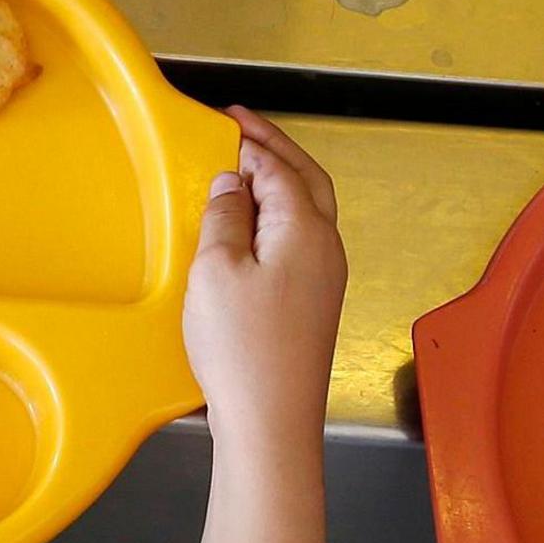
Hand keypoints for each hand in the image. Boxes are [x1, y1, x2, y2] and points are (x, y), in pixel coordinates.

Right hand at [181, 110, 345, 445]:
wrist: (271, 421)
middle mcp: (326, 248)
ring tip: (244, 170)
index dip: (253, 140)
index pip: (280, 168)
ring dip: (279, 182)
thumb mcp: (217, 270)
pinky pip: (300, 240)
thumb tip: (232, 183)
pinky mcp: (312, 303)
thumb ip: (224, 216)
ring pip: (309, 210)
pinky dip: (277, 217)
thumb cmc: (244, 351)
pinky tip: (249, 227)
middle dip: (277, 150)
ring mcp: (324, 278)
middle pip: (308, 180)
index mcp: (306, 230)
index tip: (228, 121)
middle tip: (244, 129)